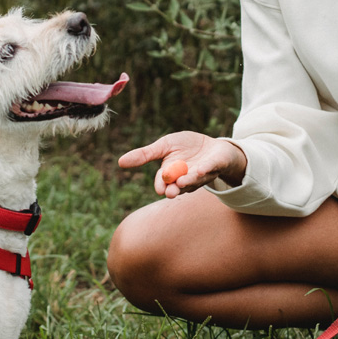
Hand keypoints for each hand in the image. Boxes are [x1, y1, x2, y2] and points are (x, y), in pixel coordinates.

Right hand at [119, 131, 247, 198]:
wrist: (214, 146)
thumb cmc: (186, 147)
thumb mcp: (164, 146)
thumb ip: (145, 155)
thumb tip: (120, 162)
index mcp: (172, 174)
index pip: (164, 182)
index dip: (161, 185)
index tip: (160, 188)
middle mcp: (186, 178)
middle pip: (179, 187)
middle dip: (175, 189)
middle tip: (171, 192)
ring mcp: (202, 174)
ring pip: (195, 180)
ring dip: (189, 181)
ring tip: (182, 181)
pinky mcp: (217, 165)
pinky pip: (211, 168)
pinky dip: (206, 169)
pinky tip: (201, 170)